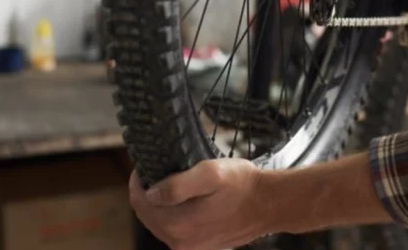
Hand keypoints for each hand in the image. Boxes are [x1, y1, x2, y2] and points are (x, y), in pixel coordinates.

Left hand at [129, 159, 274, 249]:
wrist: (269, 204)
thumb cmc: (243, 184)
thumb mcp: (211, 173)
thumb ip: (177, 185)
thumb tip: (150, 193)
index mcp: (178, 224)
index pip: (139, 201)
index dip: (138, 180)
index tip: (145, 165)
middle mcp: (179, 241)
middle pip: (146, 214)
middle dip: (147, 192)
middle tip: (158, 170)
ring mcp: (189, 246)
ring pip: (159, 222)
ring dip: (159, 203)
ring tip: (171, 182)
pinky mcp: (199, 245)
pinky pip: (175, 229)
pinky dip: (173, 213)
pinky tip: (185, 199)